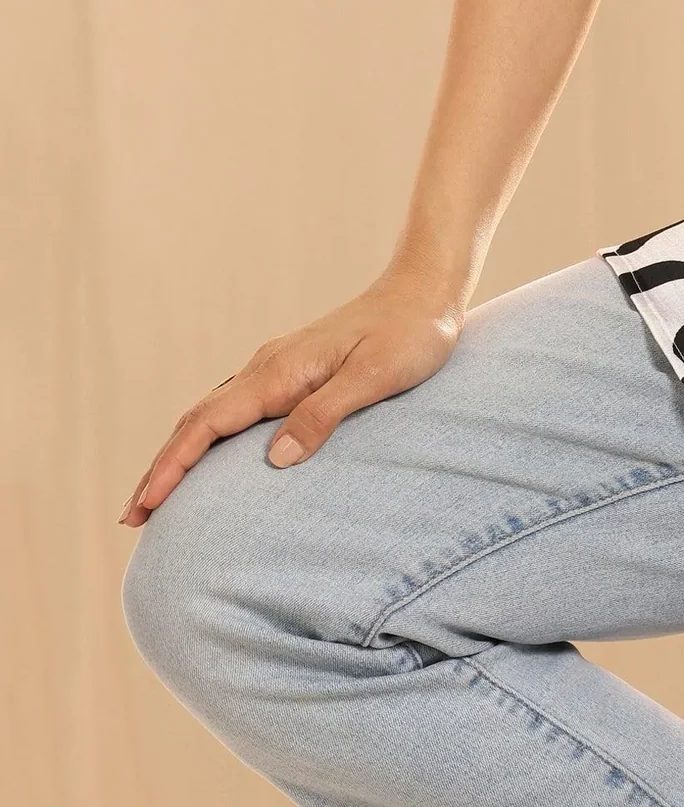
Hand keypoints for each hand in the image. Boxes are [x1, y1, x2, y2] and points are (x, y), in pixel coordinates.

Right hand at [118, 264, 464, 526]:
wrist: (426, 290)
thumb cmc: (410, 334)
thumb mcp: (376, 376)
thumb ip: (326, 413)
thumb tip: (276, 459)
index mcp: (282, 371)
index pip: (209, 423)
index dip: (174, 465)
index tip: (146, 504)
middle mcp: (270, 366)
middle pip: (198, 420)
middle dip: (163, 466)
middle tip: (134, 516)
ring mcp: (279, 366)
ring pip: (213, 412)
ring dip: (182, 452)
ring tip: (158, 495)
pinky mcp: (294, 369)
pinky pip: (236, 407)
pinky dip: (209, 436)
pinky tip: (211, 455)